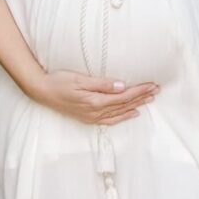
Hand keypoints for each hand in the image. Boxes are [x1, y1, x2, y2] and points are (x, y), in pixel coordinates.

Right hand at [33, 70, 161, 125]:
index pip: (123, 96)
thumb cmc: (59, 81)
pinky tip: (133, 113)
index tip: (152, 85)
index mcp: (95, 101)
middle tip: (157, 90)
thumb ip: (102, 84)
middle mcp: (95, 112)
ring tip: (150, 100)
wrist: (41, 91)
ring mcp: (92, 117)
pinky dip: (123, 116)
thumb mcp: (80, 79)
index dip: (139, 91)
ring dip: (136, 106)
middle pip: (124, 105)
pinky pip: (110, 119)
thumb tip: (122, 86)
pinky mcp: (88, 118)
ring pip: (120, 113)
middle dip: (142, 97)